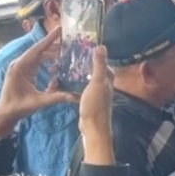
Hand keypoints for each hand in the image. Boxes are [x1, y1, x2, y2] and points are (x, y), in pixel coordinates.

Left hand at [0, 27, 76, 137]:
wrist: (5, 114)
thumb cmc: (18, 107)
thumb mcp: (38, 102)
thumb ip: (57, 97)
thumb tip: (75, 96)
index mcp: (19, 68)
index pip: (36, 50)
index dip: (49, 39)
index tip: (60, 29)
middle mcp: (19, 64)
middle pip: (39, 50)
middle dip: (54, 45)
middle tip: (70, 41)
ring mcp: (21, 67)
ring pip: (39, 55)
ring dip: (52, 53)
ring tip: (68, 51)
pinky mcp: (25, 72)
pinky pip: (38, 62)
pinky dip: (49, 61)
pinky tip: (59, 63)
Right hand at [79, 46, 115, 164]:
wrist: (92, 128)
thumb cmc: (95, 105)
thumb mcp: (96, 83)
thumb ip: (99, 66)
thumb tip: (102, 47)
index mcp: (107, 82)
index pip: (107, 68)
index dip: (100, 60)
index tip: (89, 53)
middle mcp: (104, 89)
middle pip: (97, 75)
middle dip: (88, 68)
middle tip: (75, 61)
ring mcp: (96, 98)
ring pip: (89, 84)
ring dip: (80, 78)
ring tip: (68, 71)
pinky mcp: (88, 105)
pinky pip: (82, 93)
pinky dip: (75, 88)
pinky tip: (66, 86)